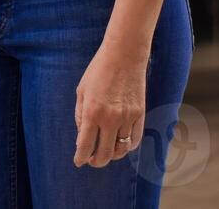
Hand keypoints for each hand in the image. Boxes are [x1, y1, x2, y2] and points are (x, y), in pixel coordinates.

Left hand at [74, 43, 146, 167]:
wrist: (124, 56)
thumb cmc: (98, 72)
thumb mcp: (82, 91)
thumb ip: (80, 115)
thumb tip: (82, 136)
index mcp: (93, 112)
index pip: (85, 145)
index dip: (80, 157)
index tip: (78, 162)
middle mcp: (111, 119)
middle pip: (104, 153)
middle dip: (96, 161)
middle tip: (91, 161)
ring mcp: (128, 118)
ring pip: (121, 149)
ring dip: (112, 156)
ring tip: (105, 154)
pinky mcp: (140, 115)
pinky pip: (134, 140)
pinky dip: (127, 147)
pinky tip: (120, 145)